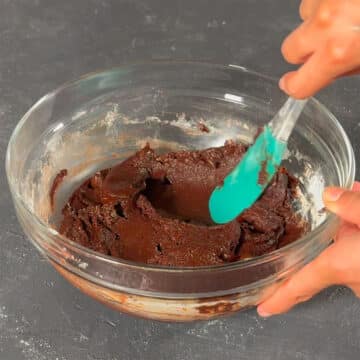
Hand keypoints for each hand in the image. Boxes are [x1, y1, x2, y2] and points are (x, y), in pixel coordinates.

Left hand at [257, 181, 359, 316]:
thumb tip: (329, 196)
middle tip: (318, 219)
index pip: (299, 285)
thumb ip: (352, 205)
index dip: (278, 299)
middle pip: (318, 262)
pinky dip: (355, 232)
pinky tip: (358, 214)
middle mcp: (351, 277)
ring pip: (340, 254)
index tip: (262, 309)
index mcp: (340, 265)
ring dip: (342, 230)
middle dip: (316, 239)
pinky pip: (354, 252)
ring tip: (346, 206)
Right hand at [280, 0, 359, 98]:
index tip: (292, 84)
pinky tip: (348, 3)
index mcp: (338, 52)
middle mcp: (327, 24)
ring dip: (320, 20)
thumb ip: (344, 67)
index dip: (295, 86)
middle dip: (304, 51)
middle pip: (290, 49)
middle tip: (327, 47)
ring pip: (304, 17)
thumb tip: (332, 70)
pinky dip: (330, 1)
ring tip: (346, 16)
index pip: (298, 85)